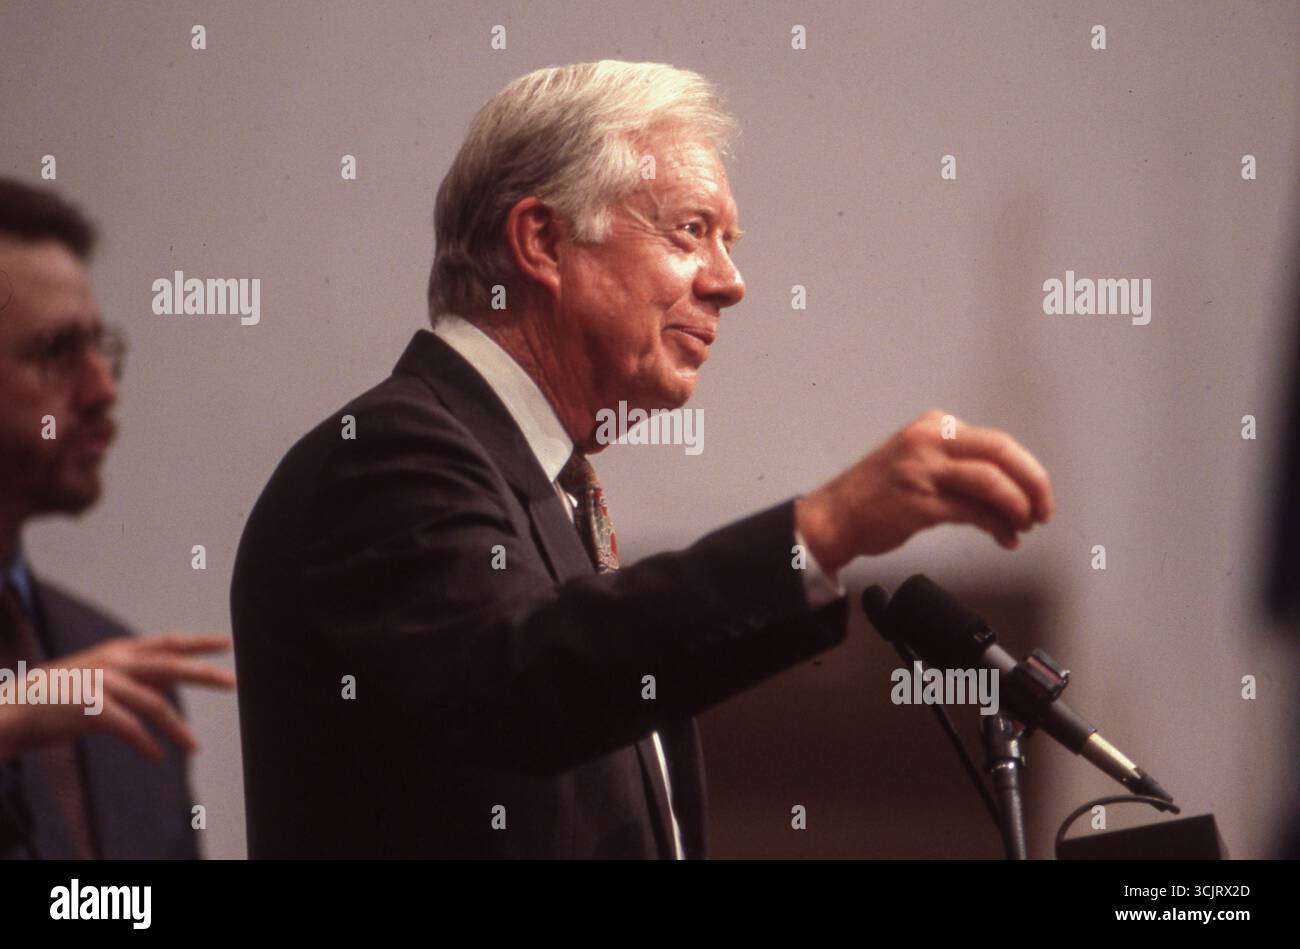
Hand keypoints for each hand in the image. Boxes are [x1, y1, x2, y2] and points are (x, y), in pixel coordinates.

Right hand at [0, 633, 235, 763]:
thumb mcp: (104, 675)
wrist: (17, 708)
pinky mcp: (92, 708)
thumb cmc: (65, 693)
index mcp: (120, 650)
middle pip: (170, 665)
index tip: (227, 643)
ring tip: (194, 748)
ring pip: (154, 704)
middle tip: (233, 683)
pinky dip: (146, 743)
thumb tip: (172, 682)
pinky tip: (157, 756)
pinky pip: (129, 728)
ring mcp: (103, 683)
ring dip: (177, 729)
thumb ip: (137, 676)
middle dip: (204, 673)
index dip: (199, 642)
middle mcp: (115, 661)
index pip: (168, 642)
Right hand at [795, 408, 1054, 576]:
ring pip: (992, 482)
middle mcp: (929, 441)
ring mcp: (923, 471)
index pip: (997, 442)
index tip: (1039, 492)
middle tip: (1043, 509)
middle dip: (1033, 484)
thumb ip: (957, 463)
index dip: (1027, 469)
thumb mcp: (918, 460)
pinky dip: (997, 527)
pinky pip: (974, 513)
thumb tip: (1009, 484)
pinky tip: (1004, 538)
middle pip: (1002, 453)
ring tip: (1023, 525)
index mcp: (934, 426)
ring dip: (1017, 508)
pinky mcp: (919, 502)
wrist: (834, 517)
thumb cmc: (874, 494)